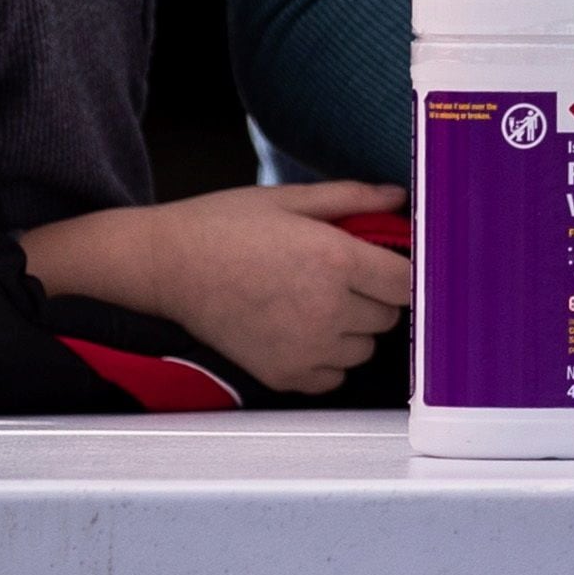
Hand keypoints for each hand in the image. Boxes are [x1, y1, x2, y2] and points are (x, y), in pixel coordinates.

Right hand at [21, 182, 413, 393]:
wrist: (165, 266)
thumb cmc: (223, 226)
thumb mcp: (291, 198)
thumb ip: (353, 200)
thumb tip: (400, 200)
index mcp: (336, 261)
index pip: (408, 283)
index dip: (401, 272)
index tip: (386, 265)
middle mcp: (328, 310)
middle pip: (389, 316)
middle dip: (373, 295)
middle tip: (336, 276)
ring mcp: (307, 348)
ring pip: (364, 348)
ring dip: (352, 329)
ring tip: (312, 302)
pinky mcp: (285, 375)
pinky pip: (334, 376)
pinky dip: (326, 359)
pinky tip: (298, 330)